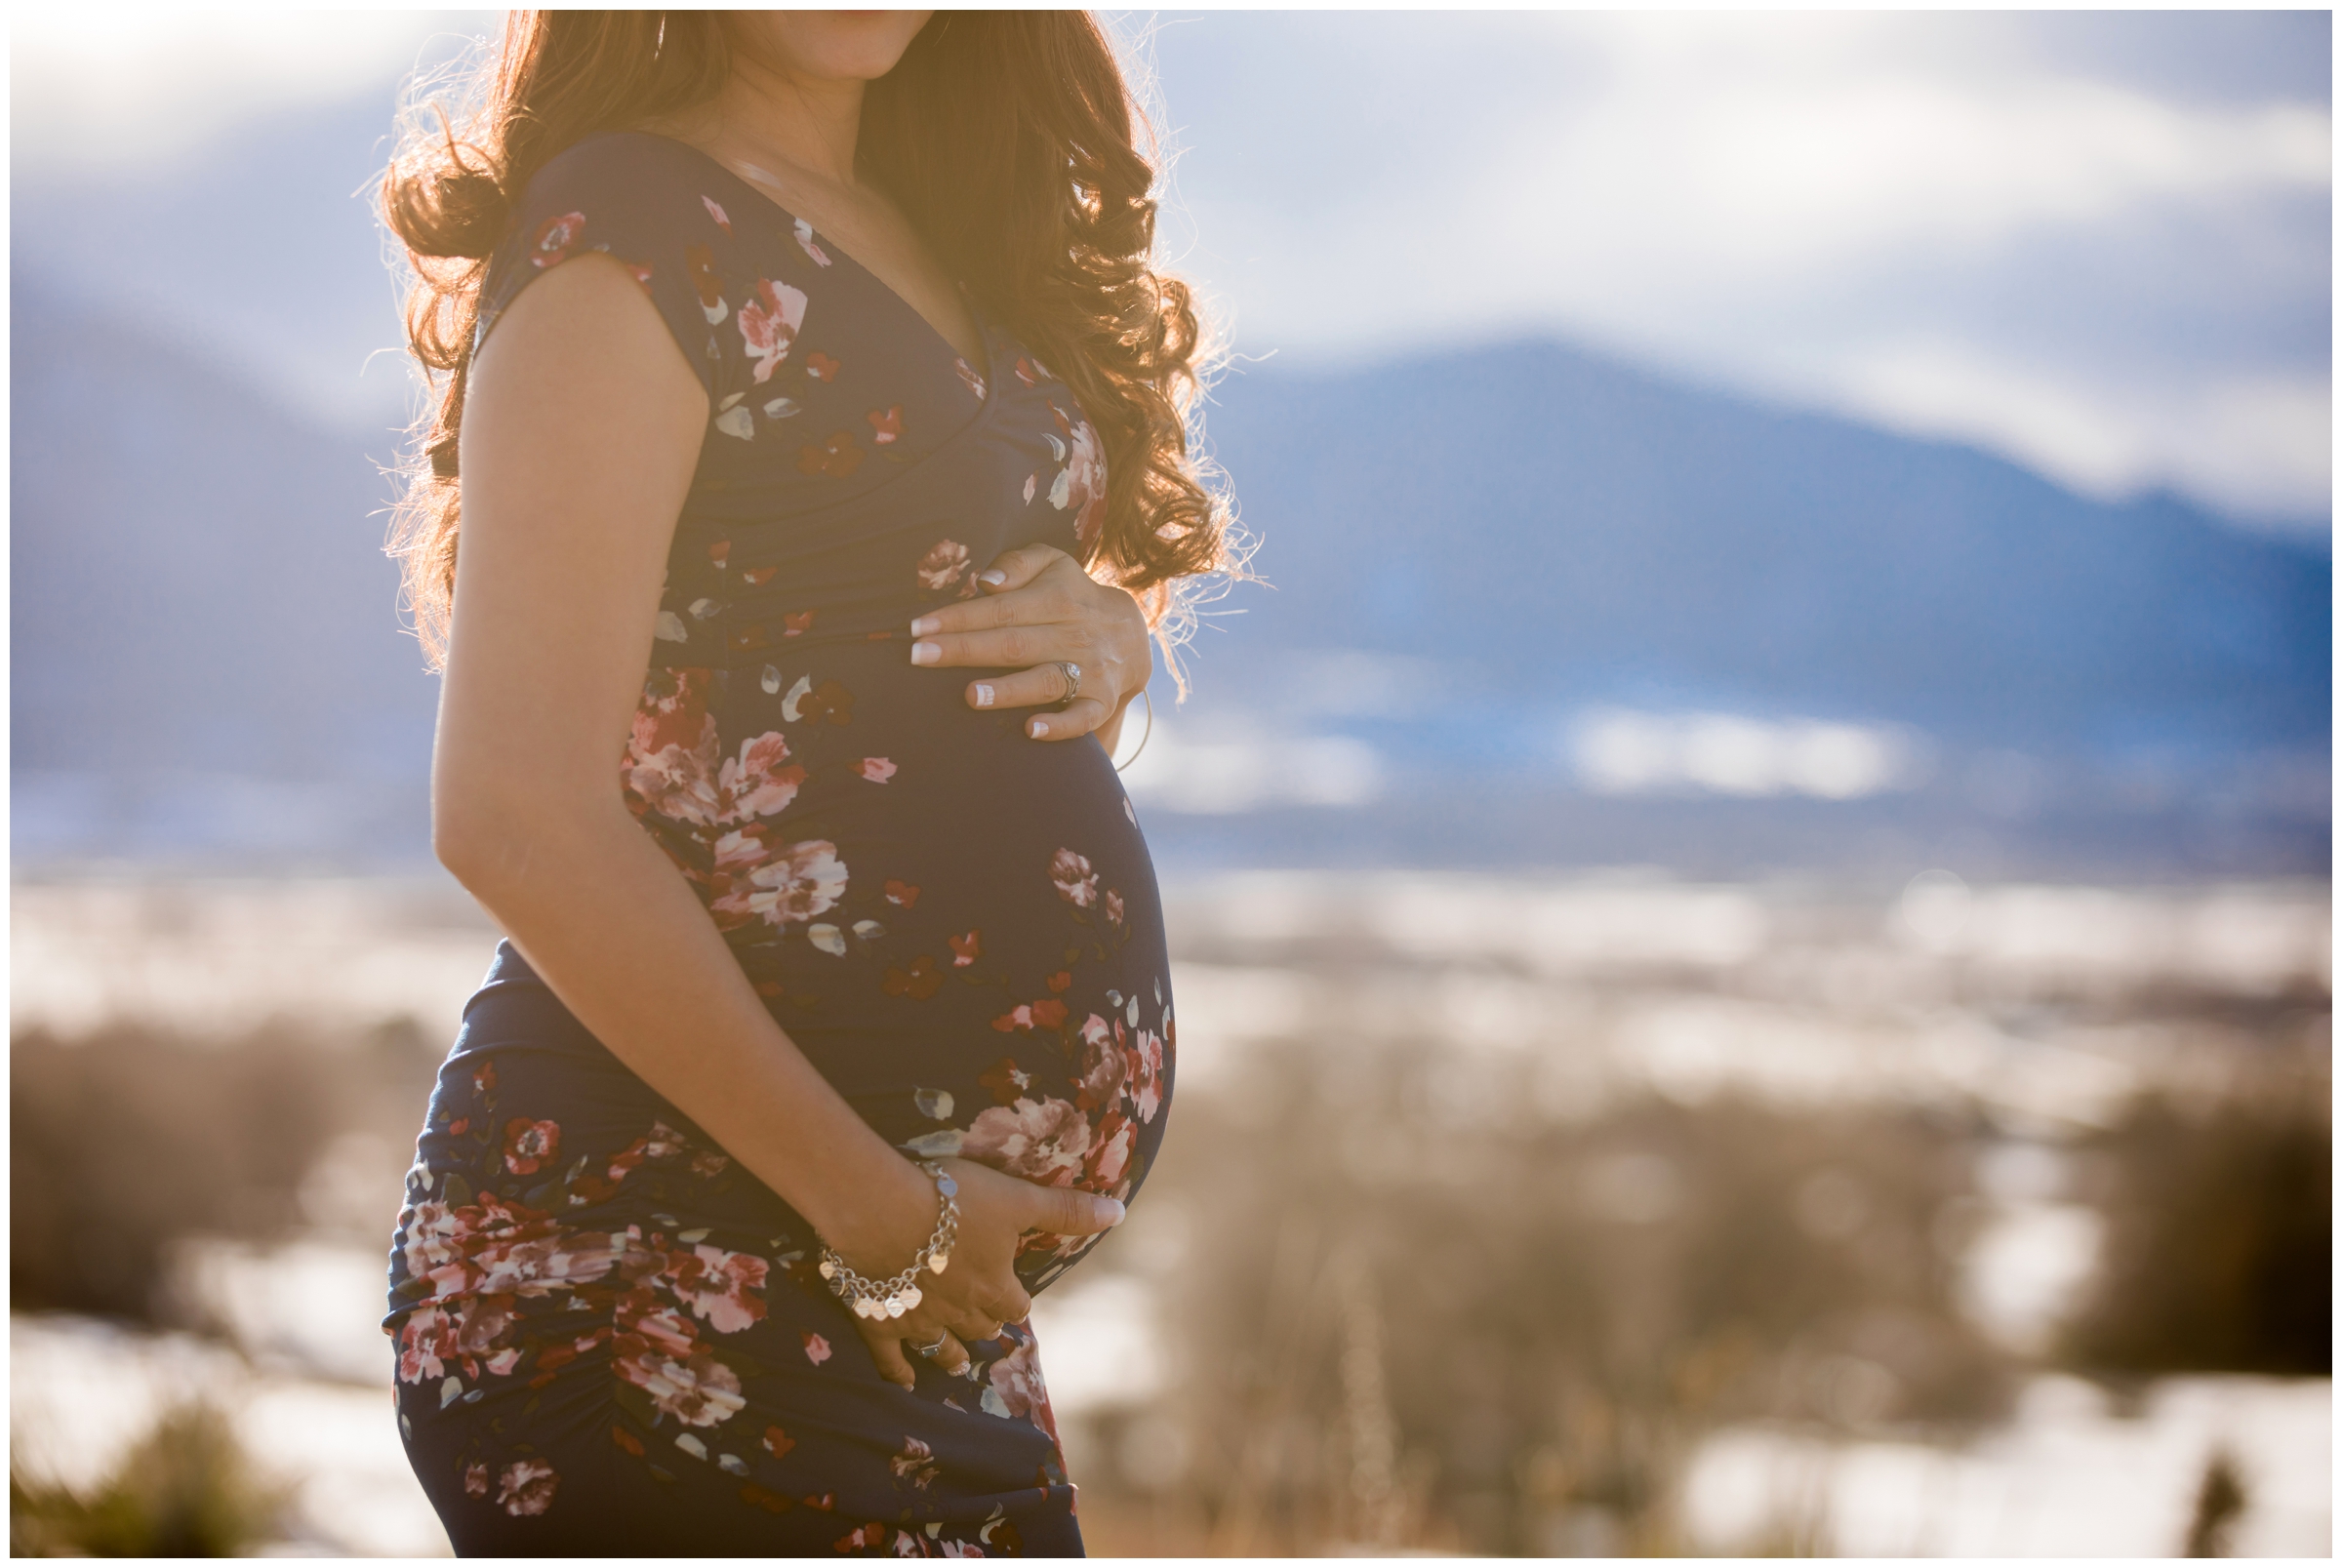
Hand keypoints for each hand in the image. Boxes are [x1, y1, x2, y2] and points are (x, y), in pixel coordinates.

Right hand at [836, 1158, 1123, 1389]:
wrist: (884, 1211)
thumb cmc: (955, 1200)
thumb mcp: (1018, 1200)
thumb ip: (1065, 1210)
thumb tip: (1119, 1213)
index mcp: (995, 1287)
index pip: (1015, 1304)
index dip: (1015, 1300)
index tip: (1014, 1299)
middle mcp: (961, 1312)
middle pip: (980, 1327)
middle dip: (986, 1325)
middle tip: (986, 1325)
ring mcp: (919, 1321)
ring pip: (942, 1348)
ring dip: (952, 1355)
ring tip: (958, 1362)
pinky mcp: (879, 1323)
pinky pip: (891, 1359)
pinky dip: (899, 1372)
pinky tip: (903, 1381)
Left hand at [906, 544, 1148, 741]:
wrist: (1130, 634)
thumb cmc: (1071, 596)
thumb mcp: (1053, 564)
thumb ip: (1019, 564)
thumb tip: (985, 581)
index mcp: (1057, 598)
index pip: (1001, 608)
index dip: (958, 617)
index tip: (918, 628)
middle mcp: (1074, 633)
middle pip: (1014, 643)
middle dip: (965, 650)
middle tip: (919, 657)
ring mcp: (1091, 670)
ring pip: (1046, 680)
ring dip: (1009, 689)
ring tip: (971, 696)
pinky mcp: (1101, 701)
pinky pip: (1084, 717)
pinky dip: (1062, 725)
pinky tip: (1032, 730)